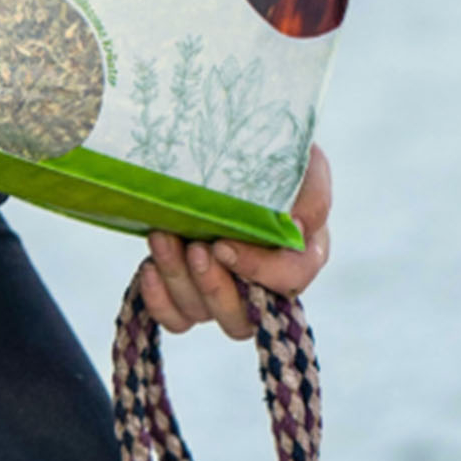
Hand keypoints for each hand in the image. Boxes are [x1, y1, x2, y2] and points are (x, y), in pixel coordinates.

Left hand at [139, 145, 331, 339]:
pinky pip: (175, 317)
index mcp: (301, 255)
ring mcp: (224, 290)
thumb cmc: (273, 153)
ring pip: (202, 313)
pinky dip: (159, 300)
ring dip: (179, 280)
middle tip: (194, 248)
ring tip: (162, 237)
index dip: (258, 271)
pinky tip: (149, 269)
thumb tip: (298, 229)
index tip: (224, 244)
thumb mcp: (301, 162)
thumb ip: (312, 195)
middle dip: (213, 286)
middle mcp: (263, 283)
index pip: (289, 281)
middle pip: (242, 318)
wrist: (227, 143)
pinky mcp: (190, 290)